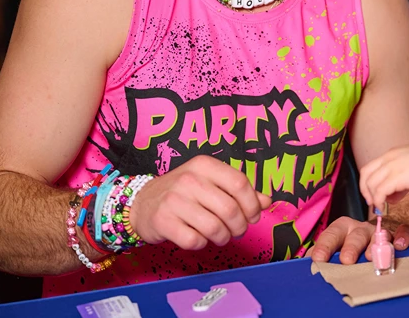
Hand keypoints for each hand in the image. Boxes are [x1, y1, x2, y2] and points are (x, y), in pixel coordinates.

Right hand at [130, 156, 271, 249]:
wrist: (142, 204)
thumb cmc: (183, 193)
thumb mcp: (210, 183)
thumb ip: (239, 190)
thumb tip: (266, 201)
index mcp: (204, 165)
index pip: (240, 183)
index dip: (252, 204)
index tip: (253, 216)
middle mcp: (189, 179)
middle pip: (230, 209)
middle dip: (240, 226)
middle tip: (237, 231)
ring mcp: (174, 200)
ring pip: (214, 228)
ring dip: (223, 238)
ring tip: (220, 236)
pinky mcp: (163, 221)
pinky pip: (194, 240)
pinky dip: (201, 243)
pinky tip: (198, 237)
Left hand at [308, 216, 408, 264]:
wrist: (379, 229)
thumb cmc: (352, 242)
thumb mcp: (336, 245)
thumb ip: (323, 253)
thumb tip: (306, 262)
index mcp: (343, 228)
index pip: (332, 234)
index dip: (325, 246)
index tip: (318, 259)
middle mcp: (362, 227)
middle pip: (356, 235)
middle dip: (351, 247)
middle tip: (346, 260)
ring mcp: (381, 230)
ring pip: (379, 234)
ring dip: (375, 245)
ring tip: (371, 257)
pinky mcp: (399, 233)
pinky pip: (404, 230)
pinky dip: (402, 236)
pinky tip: (399, 246)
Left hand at [358, 144, 408, 210]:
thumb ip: (399, 181)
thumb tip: (392, 197)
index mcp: (390, 154)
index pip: (369, 167)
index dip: (367, 181)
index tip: (372, 193)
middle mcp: (387, 159)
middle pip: (365, 175)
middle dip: (365, 190)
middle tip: (371, 202)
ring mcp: (390, 167)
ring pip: (370, 184)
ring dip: (372, 198)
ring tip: (379, 206)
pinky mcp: (395, 178)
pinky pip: (379, 192)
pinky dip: (378, 201)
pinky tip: (383, 207)